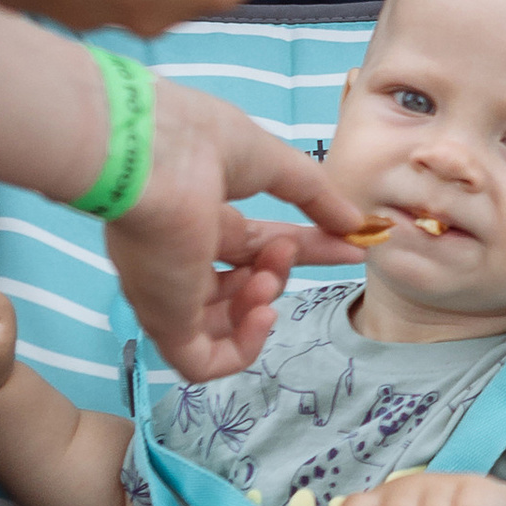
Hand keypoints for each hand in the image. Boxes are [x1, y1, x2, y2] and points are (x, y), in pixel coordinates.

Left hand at [106, 81, 375, 384]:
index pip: (257, 246)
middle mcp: (177, 258)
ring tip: (266, 277)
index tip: (352, 246)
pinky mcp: (162, 320)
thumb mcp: (271, 162)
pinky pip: (202, 362)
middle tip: (287, 249)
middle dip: (279, 273)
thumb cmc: (199, 143)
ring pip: (221, 326)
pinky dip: (243, 348)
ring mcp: (168, 292)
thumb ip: (316, 196)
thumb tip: (357, 225)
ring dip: (261, 305)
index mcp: (196, 218)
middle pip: (240, 286)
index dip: (305, 250)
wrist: (149, 154)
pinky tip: (263, 312)